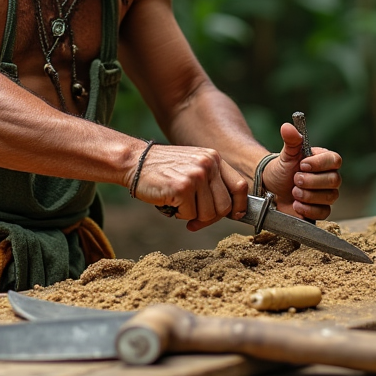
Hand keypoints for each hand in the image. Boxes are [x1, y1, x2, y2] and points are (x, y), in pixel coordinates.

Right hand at [130, 143, 248, 230]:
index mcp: (214, 158)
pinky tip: (169, 201)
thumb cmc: (164, 170)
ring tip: (179, 202)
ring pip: (208, 214)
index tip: (235, 215)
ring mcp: (197, 175)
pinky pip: (190, 215)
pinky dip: (179, 214)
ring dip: (193, 215)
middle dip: (210, 217)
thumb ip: (212, 182)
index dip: (239, 205)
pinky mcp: (183, 187)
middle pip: (225, 206)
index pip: (240, 186)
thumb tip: (231, 211)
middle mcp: (209, 164)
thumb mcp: (193, 166)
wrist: (135, 162)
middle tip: (195, 217)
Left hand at [259, 123, 341, 220]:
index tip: (302, 165)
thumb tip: (287, 126)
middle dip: (311, 181)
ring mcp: (326, 194)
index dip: (320, 164)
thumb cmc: (281, 170)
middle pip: (334, 180)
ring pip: (329, 197)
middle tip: (295, 180)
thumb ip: (290, 140)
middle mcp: (329, 177)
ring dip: (308, 195)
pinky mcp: (320, 209)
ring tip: (293, 192)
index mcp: (324, 160)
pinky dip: (308, 209)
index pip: (335, 160)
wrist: (270, 190)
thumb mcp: (286, 154)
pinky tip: (296, 205)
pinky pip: (324, 212)